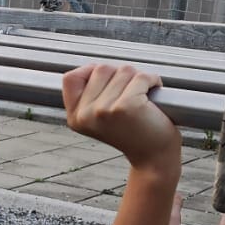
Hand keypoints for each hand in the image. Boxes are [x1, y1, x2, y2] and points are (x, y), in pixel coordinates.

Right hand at [61, 64, 179, 171]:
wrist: (153, 157)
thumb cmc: (132, 132)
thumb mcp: (99, 116)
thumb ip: (91, 94)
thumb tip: (94, 67)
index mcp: (75, 117)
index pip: (71, 78)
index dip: (90, 72)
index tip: (108, 82)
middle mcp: (85, 114)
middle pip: (101, 68)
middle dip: (120, 75)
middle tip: (130, 94)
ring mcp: (104, 110)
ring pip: (123, 70)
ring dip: (138, 79)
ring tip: (142, 97)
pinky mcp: (126, 106)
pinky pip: (142, 76)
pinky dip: (153, 81)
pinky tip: (153, 93)